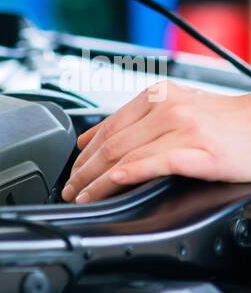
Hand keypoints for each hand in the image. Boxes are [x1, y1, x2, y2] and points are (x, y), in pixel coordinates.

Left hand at [62, 82, 250, 203]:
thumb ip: (139, 121)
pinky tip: (114, 182)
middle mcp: (166, 108)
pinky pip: (156, 162)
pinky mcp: (199, 150)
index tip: (71, 171)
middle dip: (85, 171)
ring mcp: (182, 128)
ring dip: (99, 180)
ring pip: (128, 155)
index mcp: (157, 96)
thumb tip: (96, 138)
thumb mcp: (178, 108)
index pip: (109, 125)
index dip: (84, 152)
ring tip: (84, 197)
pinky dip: (131, 172)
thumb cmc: (224, 121)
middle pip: (113, 143)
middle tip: (70, 190)